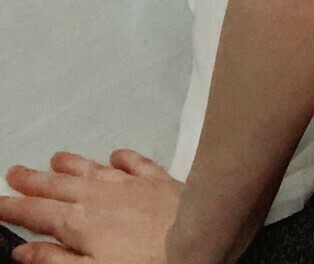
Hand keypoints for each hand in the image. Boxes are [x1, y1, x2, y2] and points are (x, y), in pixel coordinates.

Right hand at [0, 149, 183, 262]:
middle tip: (14, 171)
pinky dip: (122, 158)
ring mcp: (131, 184)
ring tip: (55, 159)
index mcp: (80, 222)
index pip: (38, 213)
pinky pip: (135, 163)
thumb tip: (23, 250)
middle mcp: (101, 196)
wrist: (200, 236)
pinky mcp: (159, 179)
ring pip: (93, 169)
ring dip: (72, 164)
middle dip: (34, 181)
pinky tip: (115, 155)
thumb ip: (56, 260)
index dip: (14, 207)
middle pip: (60, 186)